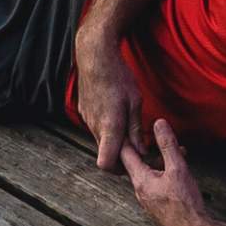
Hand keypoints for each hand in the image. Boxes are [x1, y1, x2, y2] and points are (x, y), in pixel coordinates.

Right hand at [72, 34, 140, 169]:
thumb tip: (141, 151)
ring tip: (128, 127)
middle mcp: (95, 127)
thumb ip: (136, 130)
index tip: (134, 162)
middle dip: (121, 156)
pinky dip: (106, 129)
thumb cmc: (119, 77)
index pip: (106, 164)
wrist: (95, 56)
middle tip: (137, 146)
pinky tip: (116, 114)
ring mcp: (87, 119)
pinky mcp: (83, 112)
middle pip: (105, 154)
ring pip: (101, 141)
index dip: (119, 169)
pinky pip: (95, 128)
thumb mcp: (135, 103)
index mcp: (109, 127)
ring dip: (113, 141)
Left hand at [118, 117, 212, 225]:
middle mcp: (140, 191)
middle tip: (152, 133)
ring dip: (160, 160)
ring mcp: (149, 200)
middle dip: (147, 147)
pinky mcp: (159, 207)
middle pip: (137, 163)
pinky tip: (180, 171)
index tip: (126, 121)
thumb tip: (159, 123)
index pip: (125, 153)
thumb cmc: (185, 204)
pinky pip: (157, 183)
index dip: (126, 136)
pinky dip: (164, 172)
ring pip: (149, 173)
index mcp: (140, 180)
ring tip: (178, 152)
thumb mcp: (178, 168)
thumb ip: (168, 145)